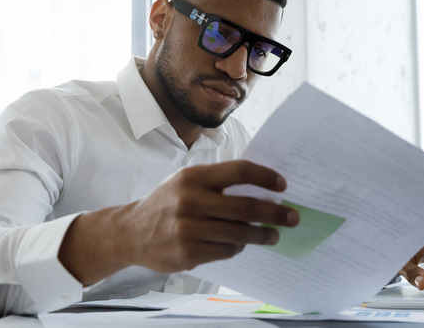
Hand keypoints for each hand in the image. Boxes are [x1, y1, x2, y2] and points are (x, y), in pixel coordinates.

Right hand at [59, 160, 299, 284]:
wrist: (130, 232)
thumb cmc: (167, 203)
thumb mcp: (187, 183)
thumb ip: (218, 184)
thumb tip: (262, 190)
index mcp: (193, 177)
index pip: (239, 171)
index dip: (265, 177)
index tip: (282, 186)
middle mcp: (190, 200)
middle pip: (245, 206)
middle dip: (275, 213)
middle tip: (292, 217)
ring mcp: (188, 228)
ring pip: (240, 233)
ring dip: (263, 234)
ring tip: (274, 235)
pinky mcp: (188, 252)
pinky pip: (226, 251)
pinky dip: (238, 248)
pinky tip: (241, 245)